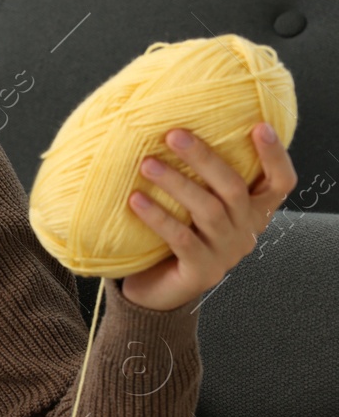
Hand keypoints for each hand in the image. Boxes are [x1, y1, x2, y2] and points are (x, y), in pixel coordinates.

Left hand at [121, 122, 297, 311]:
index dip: (275, 155)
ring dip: (176, 183)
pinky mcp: (202, 271)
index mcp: (253, 211)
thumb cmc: (178, 235)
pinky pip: (181, 238)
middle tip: (173, 135)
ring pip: (207, 210)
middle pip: (233, 188)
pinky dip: (158, 217)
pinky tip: (136, 200)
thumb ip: (200, 177)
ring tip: (147, 164)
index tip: (259, 126)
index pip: (280, 182)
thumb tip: (172, 127)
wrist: (159, 290)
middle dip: (204, 158)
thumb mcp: (196, 204)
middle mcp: (246, 230)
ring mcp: (226, 253)